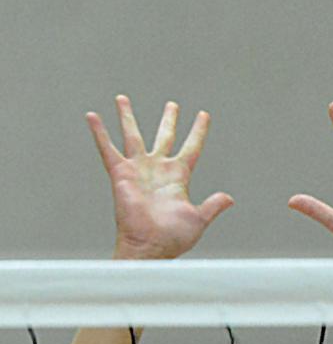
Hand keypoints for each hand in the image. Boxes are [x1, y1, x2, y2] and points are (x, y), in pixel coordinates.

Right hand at [87, 96, 233, 259]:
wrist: (150, 245)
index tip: (204, 115)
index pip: (191, 147)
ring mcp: (138, 170)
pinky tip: (92, 116)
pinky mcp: (121, 174)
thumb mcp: (198, 219)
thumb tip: (229, 198)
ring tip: (122, 98)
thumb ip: (213, 206)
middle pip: (164, 137)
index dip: (198, 131)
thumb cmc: (172, 237)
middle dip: (168, 120)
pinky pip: (108, 149)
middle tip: (172, 105)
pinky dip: (99, 133)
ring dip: (127, 116)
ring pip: (133, 136)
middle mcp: (158, 169)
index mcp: (178, 177)